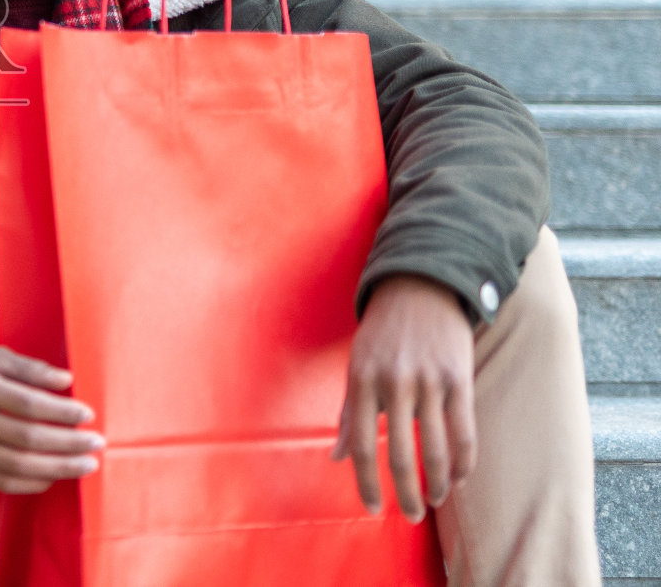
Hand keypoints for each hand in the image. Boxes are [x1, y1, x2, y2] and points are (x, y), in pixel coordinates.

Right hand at [0, 346, 103, 494]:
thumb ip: (29, 368)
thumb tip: (66, 381)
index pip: (25, 403)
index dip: (60, 411)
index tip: (87, 414)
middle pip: (24, 437)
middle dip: (66, 443)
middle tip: (96, 443)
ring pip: (16, 465)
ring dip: (57, 468)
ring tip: (86, 464)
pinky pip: (2, 482)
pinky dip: (32, 483)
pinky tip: (54, 476)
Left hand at [332, 275, 477, 521]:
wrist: (419, 286)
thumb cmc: (381, 333)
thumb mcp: (355, 365)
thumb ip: (349, 413)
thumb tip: (337, 457)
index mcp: (362, 381)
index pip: (363, 445)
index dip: (366, 482)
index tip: (371, 509)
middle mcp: (395, 383)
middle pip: (402, 455)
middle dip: (406, 493)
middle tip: (409, 516)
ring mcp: (430, 381)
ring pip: (437, 449)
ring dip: (437, 483)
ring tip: (433, 500)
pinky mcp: (459, 378)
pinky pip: (464, 431)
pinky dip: (463, 461)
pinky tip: (458, 478)